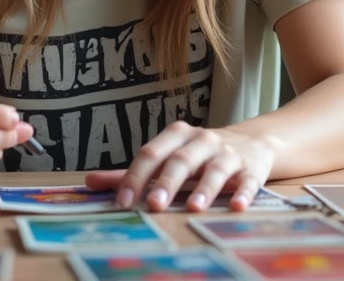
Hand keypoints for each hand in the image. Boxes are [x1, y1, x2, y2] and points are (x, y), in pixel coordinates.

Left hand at [84, 120, 275, 212]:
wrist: (254, 142)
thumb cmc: (200, 155)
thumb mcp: (167, 156)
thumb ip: (131, 172)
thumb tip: (89, 181)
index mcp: (177, 136)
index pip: (151, 153)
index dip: (136, 177)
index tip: (123, 202)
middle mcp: (202, 141)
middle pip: (181, 160)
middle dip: (167, 182)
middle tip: (153, 205)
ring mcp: (229, 154)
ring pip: (215, 169)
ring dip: (205, 188)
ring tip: (194, 207)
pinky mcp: (252, 168)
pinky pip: (248, 180)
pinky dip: (242, 192)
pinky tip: (236, 206)